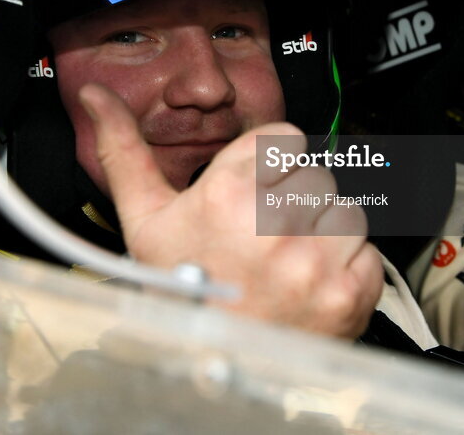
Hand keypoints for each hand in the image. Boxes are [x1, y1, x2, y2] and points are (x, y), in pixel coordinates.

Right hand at [78, 83, 383, 337]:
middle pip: (316, 174)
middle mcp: (276, 222)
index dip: (270, 167)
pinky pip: (367, 252)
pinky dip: (347, 268)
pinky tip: (309, 284)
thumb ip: (124, 150)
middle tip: (264, 238)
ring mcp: (316, 259)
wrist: (207, 366)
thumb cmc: (178, 292)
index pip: (285, 138)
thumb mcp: (143, 220)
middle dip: (294, 201)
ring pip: (346, 211)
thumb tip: (95, 96)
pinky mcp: (348, 291)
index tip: (254, 196)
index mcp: (229, 193)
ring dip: (323, 233)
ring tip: (285, 262)